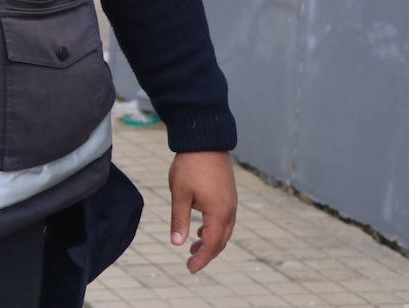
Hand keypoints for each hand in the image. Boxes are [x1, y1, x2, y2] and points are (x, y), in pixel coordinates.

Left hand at [168, 150, 237, 272]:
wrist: (205, 141)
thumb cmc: (190, 166)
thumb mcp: (180, 194)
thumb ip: (179, 220)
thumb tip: (177, 243)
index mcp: (218, 213)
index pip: (211, 244)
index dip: (201, 259)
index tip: (190, 268)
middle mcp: (229, 210)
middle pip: (221, 240)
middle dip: (206, 253)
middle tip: (191, 262)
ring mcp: (231, 202)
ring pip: (224, 230)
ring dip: (210, 241)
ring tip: (193, 247)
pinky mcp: (228, 194)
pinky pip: (224, 219)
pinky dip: (214, 229)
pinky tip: (200, 228)